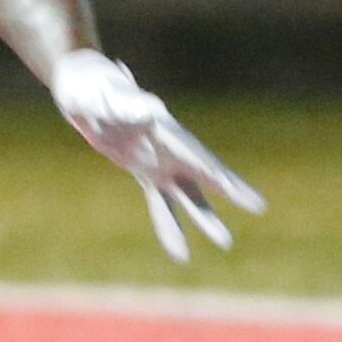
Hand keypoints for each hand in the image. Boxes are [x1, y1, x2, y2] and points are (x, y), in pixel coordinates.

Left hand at [49, 49, 267, 261]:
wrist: (82, 90)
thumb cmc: (93, 89)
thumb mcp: (107, 98)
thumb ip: (128, 106)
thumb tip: (153, 109)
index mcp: (165, 129)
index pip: (198, 156)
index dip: (221, 175)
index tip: (247, 192)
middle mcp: (169, 147)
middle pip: (203, 173)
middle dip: (230, 189)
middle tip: (259, 207)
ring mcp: (159, 161)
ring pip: (186, 194)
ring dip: (203, 217)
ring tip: (226, 242)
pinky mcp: (146, 171)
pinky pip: (161, 202)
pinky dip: (170, 224)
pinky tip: (180, 252)